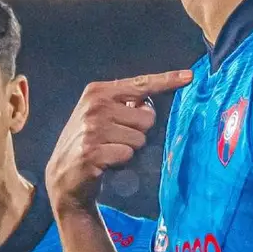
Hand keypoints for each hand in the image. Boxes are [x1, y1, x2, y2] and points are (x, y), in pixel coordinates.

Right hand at [46, 70, 192, 213]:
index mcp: (98, 91)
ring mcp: (93, 129)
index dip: (167, 80)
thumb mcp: (100, 114)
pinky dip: (121, 162)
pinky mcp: (93, 151)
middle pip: (147, 118)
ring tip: (109, 151)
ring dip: (129, 149)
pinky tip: (104, 163)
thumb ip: (124, 104)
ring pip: (139, 139)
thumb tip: (150, 105)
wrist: (63, 175)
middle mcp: (95, 106)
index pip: (140, 84)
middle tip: (116, 139)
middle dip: (138, 132)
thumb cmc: (89, 141)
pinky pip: (128, 155)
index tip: (189, 76)